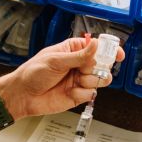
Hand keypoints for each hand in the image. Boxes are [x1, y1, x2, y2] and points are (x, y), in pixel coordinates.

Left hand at [0, 37, 124, 119]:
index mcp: (73, 50)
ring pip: (100, 80)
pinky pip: (91, 94)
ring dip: (90, 81)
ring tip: (76, 82)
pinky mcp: (79, 95)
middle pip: (102, 65)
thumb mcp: (55, 60)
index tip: (118, 54)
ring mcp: (80, 80)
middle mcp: (79, 64)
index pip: (97, 47)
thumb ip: (78, 55)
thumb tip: (96, 45)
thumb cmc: (33, 73)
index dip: (109, 50)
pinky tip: (69, 92)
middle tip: (85, 70)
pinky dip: (82, 94)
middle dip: (97, 68)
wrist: (23, 96)